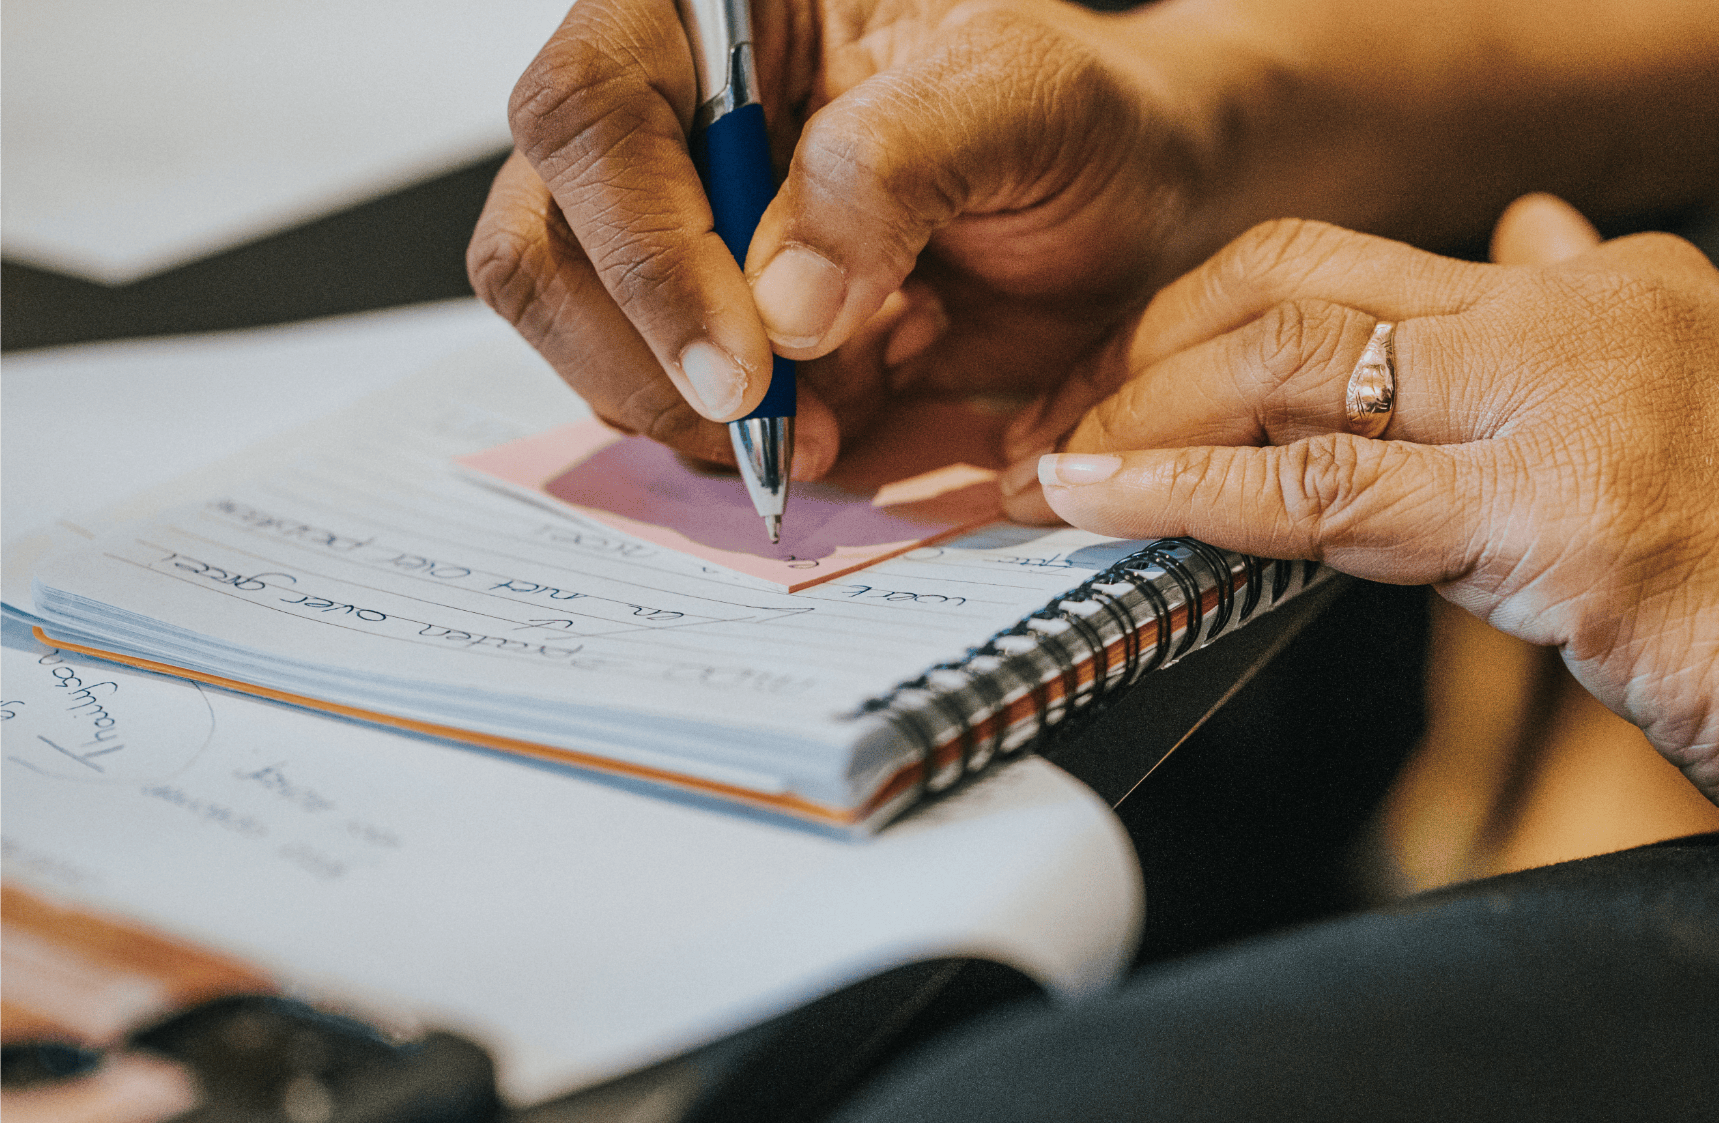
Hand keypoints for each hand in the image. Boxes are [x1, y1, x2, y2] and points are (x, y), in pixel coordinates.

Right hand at [466, 0, 1234, 474]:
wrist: (1124, 201)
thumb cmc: (1074, 118)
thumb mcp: (1022, 99)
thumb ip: (895, 169)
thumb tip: (780, 306)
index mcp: (712, 11)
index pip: (593, 115)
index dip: (648, 252)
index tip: (745, 366)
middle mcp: (664, 108)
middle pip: (544, 238)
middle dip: (645, 356)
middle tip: (766, 424)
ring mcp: (669, 221)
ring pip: (581, 334)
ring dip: (692, 413)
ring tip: (833, 416)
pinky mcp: (699, 318)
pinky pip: (654, 396)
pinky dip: (735, 436)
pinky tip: (839, 413)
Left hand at [1010, 197, 1718, 908]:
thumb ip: (1596, 330)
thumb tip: (1530, 242)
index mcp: (1605, 291)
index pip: (1347, 267)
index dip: (1203, 323)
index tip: (1124, 384)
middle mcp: (1580, 317)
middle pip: (1287, 288)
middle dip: (1138, 352)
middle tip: (1052, 420)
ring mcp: (1574, 412)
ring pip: (1287, 373)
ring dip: (1136, 418)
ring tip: (1043, 466)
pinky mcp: (1570, 529)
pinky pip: (1332, 502)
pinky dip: (1194, 498)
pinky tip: (1107, 504)